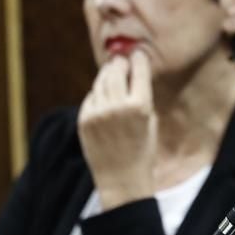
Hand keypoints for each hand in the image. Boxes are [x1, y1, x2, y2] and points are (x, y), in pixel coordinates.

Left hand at [77, 49, 157, 208]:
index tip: (138, 54)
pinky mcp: (84, 119)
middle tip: (122, 59)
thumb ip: (141, 95)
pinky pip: (91, 96)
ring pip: (101, 80)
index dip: (138, 58)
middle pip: (116, 70)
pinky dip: (98, 94)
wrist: (122, 179)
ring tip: (112, 73)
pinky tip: (104, 97)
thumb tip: (132, 72)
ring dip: (107, 75)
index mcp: (140, 105)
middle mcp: (117, 106)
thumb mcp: (151, 120)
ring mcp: (98, 113)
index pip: (138, 69)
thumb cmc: (142, 150)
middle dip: (120, 62)